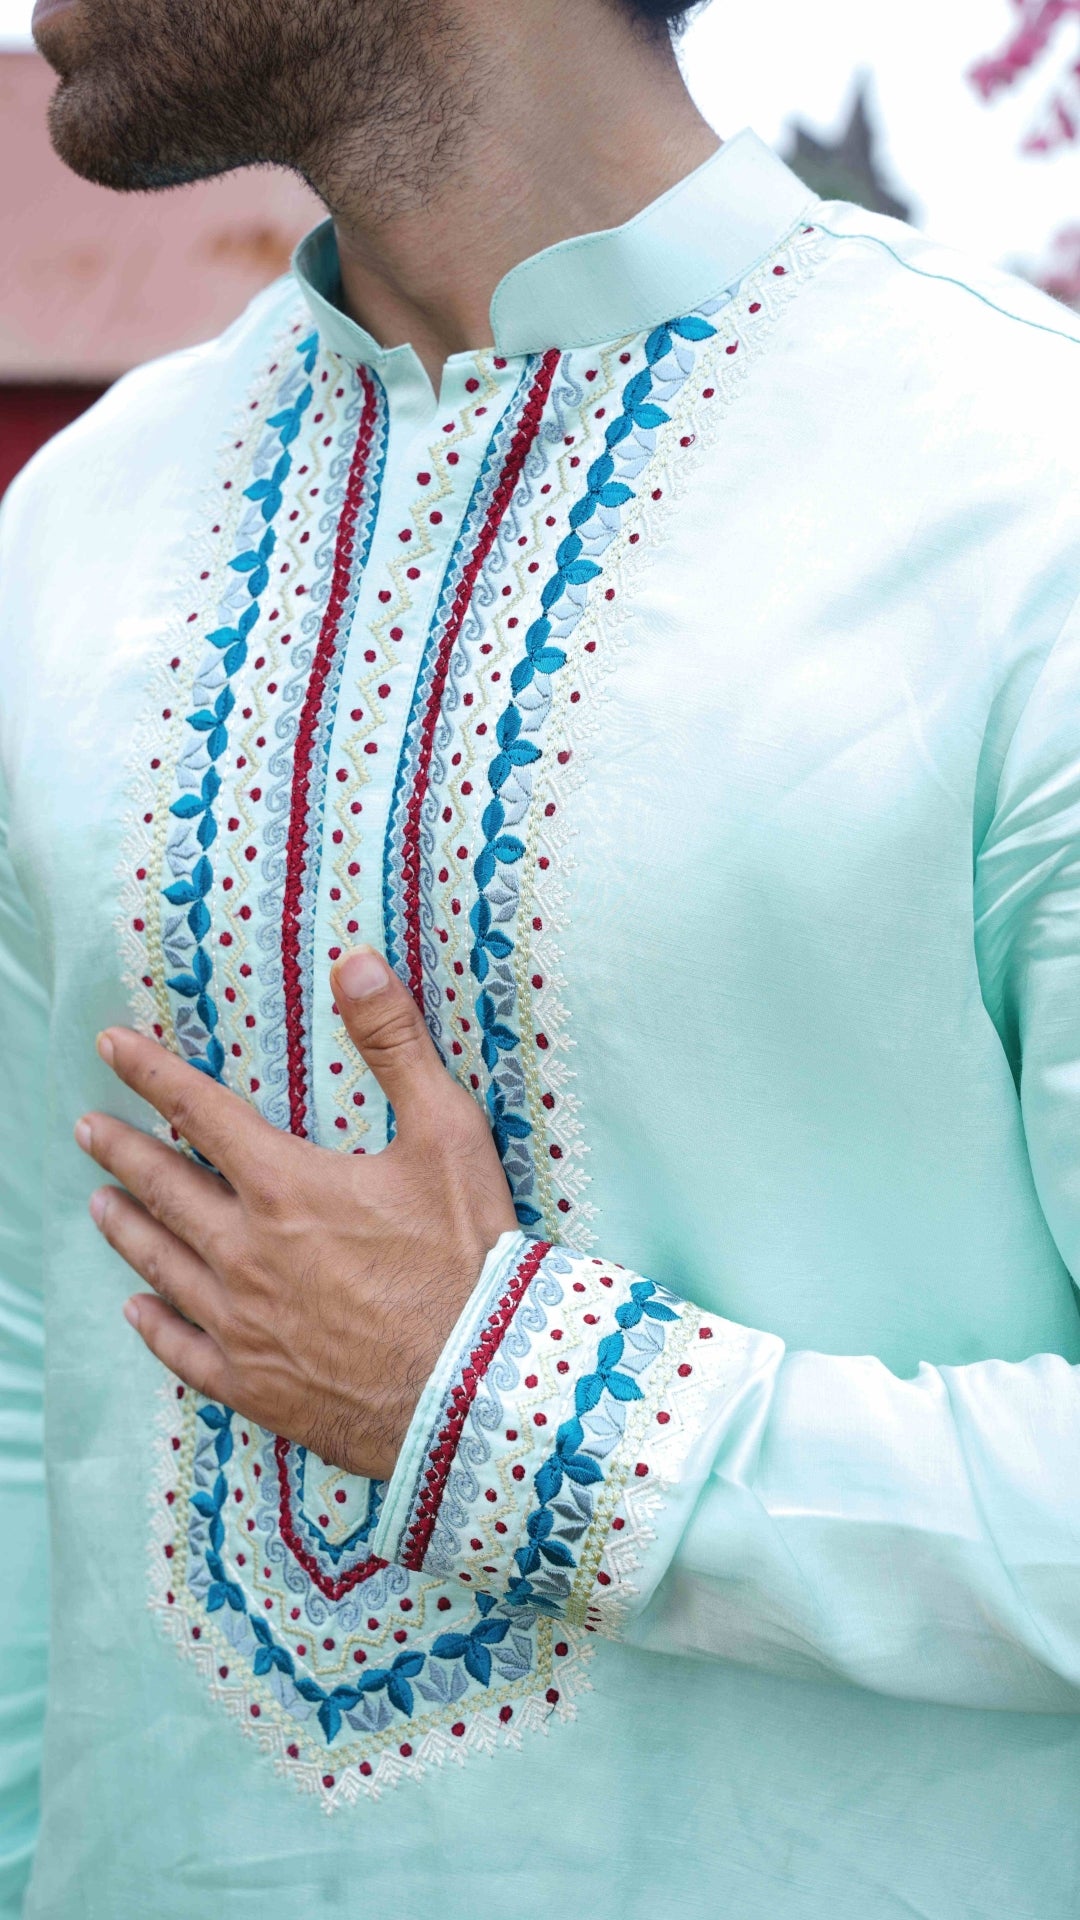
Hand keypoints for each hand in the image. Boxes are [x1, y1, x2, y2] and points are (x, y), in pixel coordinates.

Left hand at [74, 947, 518, 1480]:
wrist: (478, 1385)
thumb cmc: (468, 1256)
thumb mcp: (448, 1133)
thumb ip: (396, 1044)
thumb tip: (356, 962)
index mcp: (286, 1186)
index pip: (200, 1112)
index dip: (152, 1074)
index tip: (110, 1048)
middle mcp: (246, 1252)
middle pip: (164, 1189)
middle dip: (121, 1152)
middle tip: (87, 1129)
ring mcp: (243, 1323)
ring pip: (163, 1265)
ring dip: (127, 1228)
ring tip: (100, 1205)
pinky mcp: (255, 1384)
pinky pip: (184, 1350)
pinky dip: (155, 1325)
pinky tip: (139, 1310)